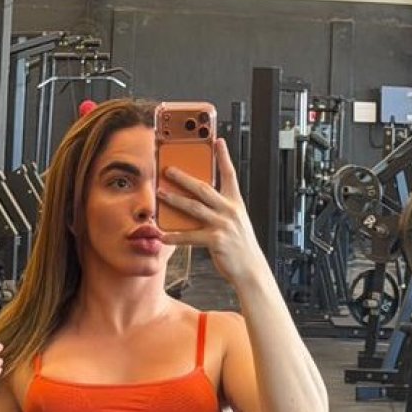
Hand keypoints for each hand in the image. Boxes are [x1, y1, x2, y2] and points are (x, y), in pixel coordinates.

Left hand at [157, 139, 267, 287]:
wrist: (251, 270)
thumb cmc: (241, 248)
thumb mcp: (236, 223)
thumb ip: (220, 210)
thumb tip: (198, 203)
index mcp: (236, 204)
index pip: (230, 175)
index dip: (223, 157)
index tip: (218, 141)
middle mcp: (230, 211)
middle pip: (203, 188)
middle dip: (184, 177)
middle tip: (168, 169)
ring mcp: (223, 225)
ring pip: (194, 208)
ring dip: (174, 200)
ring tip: (160, 194)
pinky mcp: (216, 240)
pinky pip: (190, 236)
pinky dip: (175, 236)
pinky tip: (164, 235)